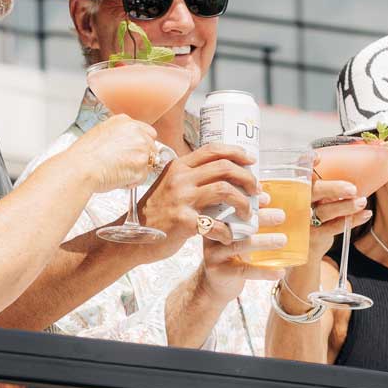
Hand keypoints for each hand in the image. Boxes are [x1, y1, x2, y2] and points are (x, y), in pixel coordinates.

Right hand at [70, 115, 158, 193]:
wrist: (80, 168)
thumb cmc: (84, 154)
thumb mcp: (100, 133)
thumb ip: (118, 135)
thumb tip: (125, 143)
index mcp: (126, 122)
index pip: (148, 132)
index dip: (142, 144)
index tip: (136, 151)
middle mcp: (137, 134)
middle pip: (151, 147)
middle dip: (141, 157)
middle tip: (125, 164)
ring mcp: (141, 151)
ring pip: (148, 163)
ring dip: (136, 170)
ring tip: (117, 171)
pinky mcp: (141, 169)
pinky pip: (142, 178)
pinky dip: (132, 181)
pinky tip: (117, 178)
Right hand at [135, 143, 258, 246]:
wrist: (132, 237)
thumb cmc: (156, 213)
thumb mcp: (169, 186)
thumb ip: (191, 178)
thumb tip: (226, 176)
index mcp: (179, 166)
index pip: (213, 150)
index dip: (236, 152)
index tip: (251, 161)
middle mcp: (180, 178)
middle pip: (224, 167)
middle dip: (247, 178)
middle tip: (255, 190)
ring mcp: (181, 198)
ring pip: (225, 190)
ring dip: (243, 203)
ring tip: (247, 214)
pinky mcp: (183, 221)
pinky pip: (216, 224)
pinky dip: (227, 232)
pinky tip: (228, 237)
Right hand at [196, 202, 286, 303]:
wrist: (215, 283)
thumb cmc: (231, 253)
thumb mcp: (237, 234)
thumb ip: (249, 219)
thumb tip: (269, 199)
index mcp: (215, 218)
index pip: (231, 204)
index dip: (248, 200)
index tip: (268, 199)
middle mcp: (212, 233)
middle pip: (236, 222)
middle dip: (260, 218)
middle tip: (281, 216)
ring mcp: (213, 253)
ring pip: (240, 245)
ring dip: (264, 242)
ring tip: (283, 240)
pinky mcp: (219, 271)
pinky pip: (244, 270)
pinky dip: (264, 271)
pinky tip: (280, 271)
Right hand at [306, 158, 370, 256]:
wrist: (303, 245)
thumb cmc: (313, 212)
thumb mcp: (314, 195)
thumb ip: (326, 182)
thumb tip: (363, 163)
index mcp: (296, 187)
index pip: (299, 171)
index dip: (306, 163)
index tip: (318, 158)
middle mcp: (297, 202)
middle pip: (313, 192)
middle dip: (332, 189)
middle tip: (352, 189)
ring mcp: (304, 220)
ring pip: (325, 212)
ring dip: (345, 206)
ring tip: (362, 201)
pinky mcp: (314, 236)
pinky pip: (334, 227)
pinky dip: (352, 220)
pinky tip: (365, 214)